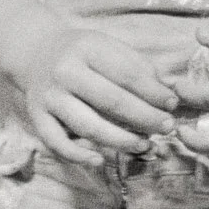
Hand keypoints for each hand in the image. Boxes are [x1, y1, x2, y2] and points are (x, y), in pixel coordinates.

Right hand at [19, 23, 179, 166]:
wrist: (36, 53)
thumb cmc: (83, 54)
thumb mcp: (108, 46)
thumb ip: (139, 67)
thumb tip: (168, 95)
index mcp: (86, 48)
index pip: (127, 74)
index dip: (153, 92)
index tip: (172, 105)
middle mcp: (64, 72)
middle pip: (111, 101)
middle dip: (144, 118)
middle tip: (167, 127)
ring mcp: (49, 97)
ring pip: (88, 126)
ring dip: (120, 140)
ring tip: (145, 145)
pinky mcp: (37, 118)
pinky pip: (58, 143)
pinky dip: (78, 156)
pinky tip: (99, 161)